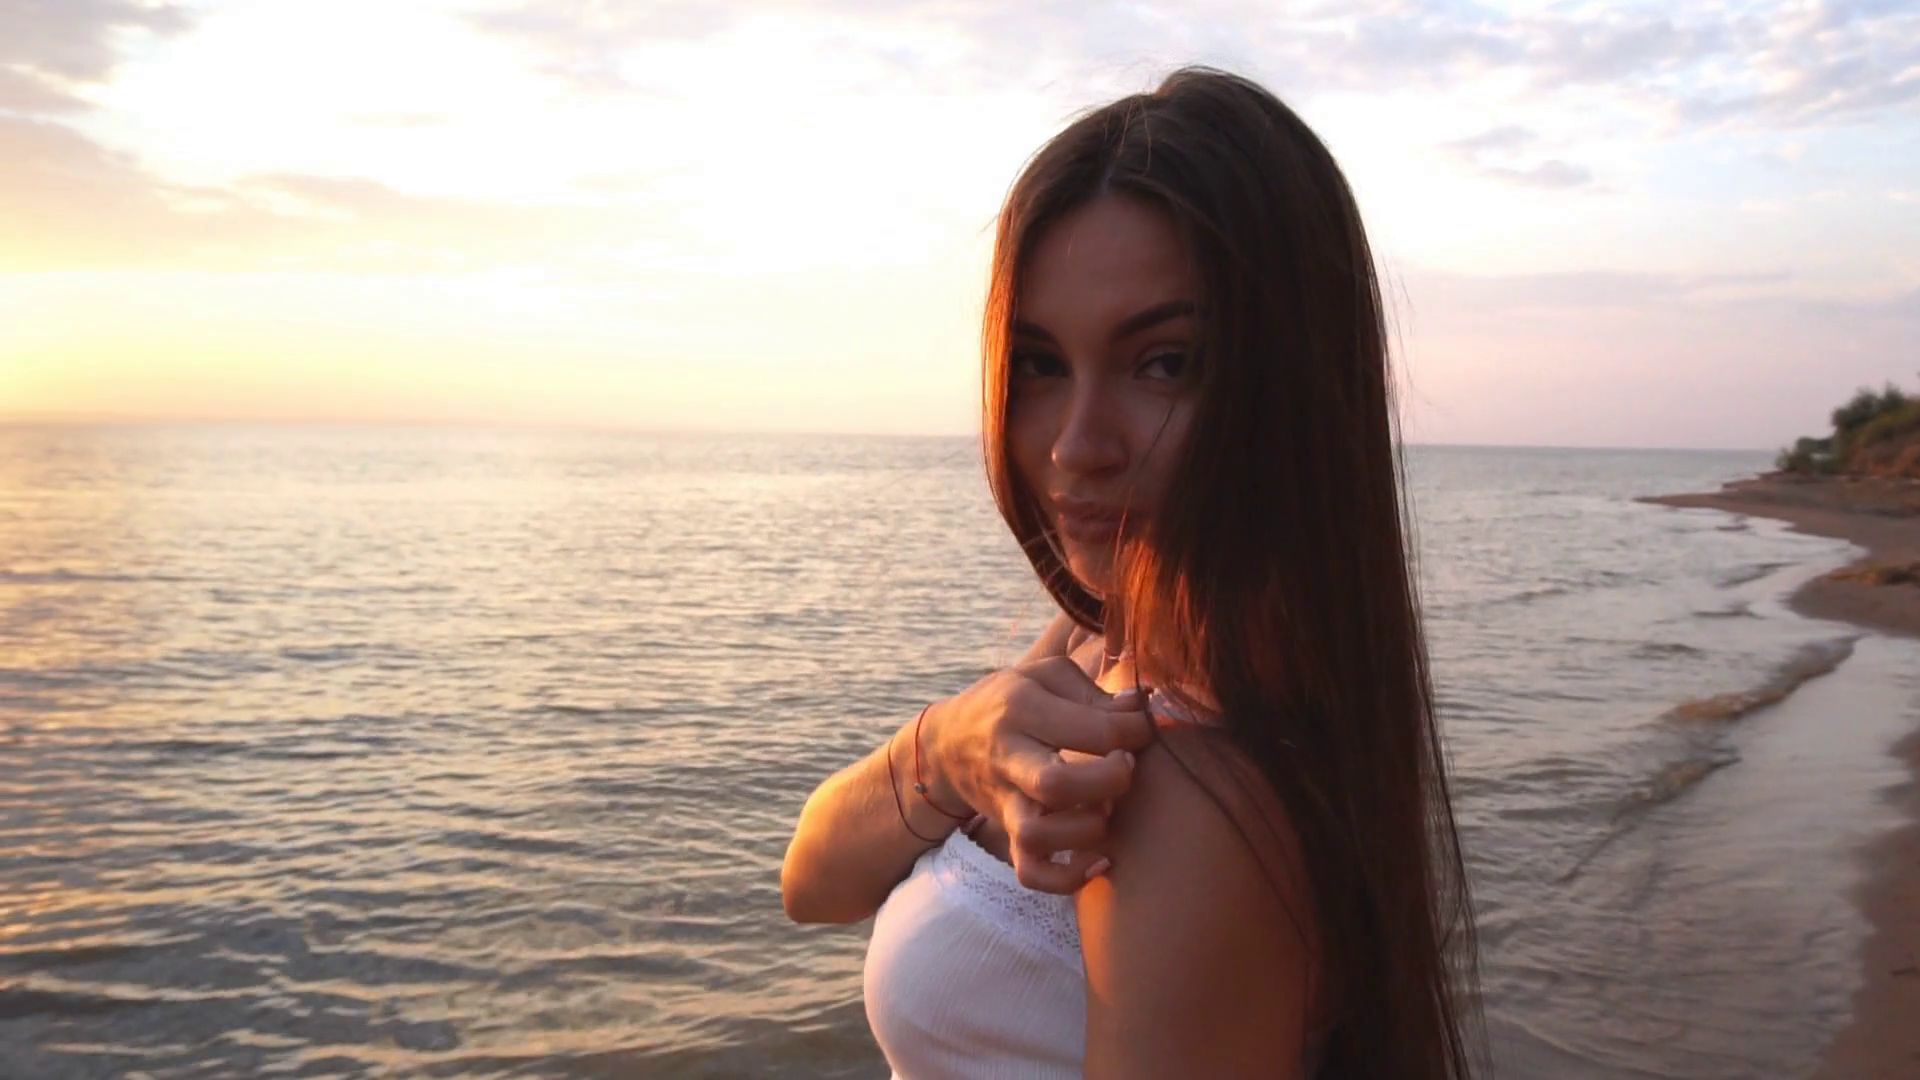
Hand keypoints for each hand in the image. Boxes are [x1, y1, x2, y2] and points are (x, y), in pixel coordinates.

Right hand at [920, 655, 1155, 892]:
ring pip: (1037, 834)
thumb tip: (1142, 706)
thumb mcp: (1044, 676)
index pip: (1094, 729)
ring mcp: (1005, 800)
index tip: (1144, 729)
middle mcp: (1009, 756)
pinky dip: (1067, 877)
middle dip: (1110, 781)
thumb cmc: (1010, 702)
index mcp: (1023, 707)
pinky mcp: (1007, 832)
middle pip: (1056, 785)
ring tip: (1106, 809)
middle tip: (1125, 766)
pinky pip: (1031, 871)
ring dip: (1086, 829)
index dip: (1135, 732)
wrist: (946, 742)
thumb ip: (1093, 691)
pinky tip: (1099, 861)